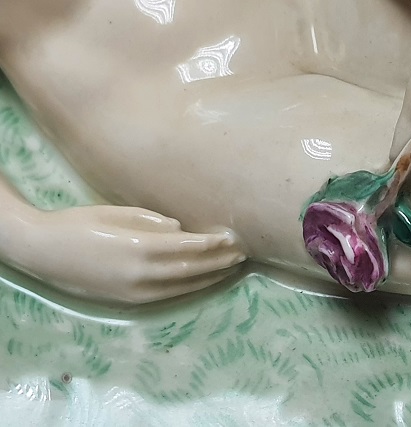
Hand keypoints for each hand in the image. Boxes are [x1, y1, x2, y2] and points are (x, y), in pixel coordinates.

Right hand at [13, 205, 245, 302]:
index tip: (232, 238)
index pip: (188, 248)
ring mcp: (135, 292)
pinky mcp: (129, 301)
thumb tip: (180, 230)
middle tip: (241, 254)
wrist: (42, 253)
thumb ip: (150, 221)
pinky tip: (203, 281)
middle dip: (219, 262)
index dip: (212, 245)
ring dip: (210, 277)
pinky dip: (190, 288)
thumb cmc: (79, 224)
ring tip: (231, 268)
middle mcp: (141, 274)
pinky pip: (168, 295)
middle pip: (191, 269)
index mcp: (138, 247)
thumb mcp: (114, 213)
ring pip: (183, 286)